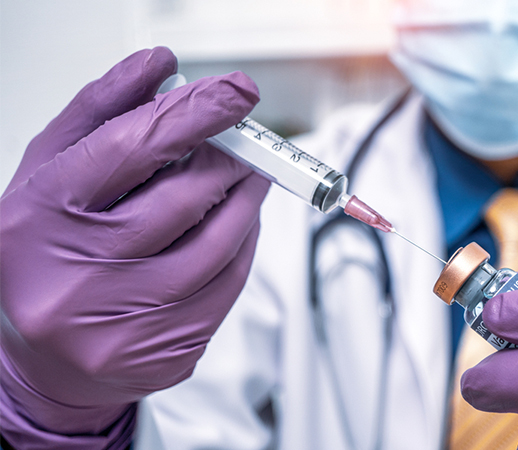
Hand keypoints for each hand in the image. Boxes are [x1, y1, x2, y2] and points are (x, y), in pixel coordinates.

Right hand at [0, 48, 269, 447]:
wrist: (40, 360)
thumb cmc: (43, 255)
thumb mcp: (49, 174)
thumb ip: (99, 114)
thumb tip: (157, 67)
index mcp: (43, 216)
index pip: (131, 148)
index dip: (194, 114)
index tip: (235, 93)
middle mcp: (79, 276)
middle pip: (183, 199)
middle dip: (229, 159)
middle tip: (247, 141)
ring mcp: (124, 321)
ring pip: (218, 245)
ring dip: (246, 201)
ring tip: (248, 178)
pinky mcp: (165, 349)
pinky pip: (229, 286)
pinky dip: (244, 246)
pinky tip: (238, 227)